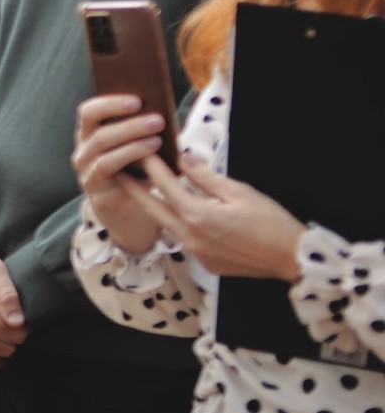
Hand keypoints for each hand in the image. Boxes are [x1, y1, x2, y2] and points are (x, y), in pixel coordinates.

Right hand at [71, 94, 168, 253]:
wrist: (128, 212)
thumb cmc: (135, 172)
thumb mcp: (133, 146)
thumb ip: (137, 130)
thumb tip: (159, 109)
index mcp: (88, 134)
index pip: (88, 111)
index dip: (110, 103)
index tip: (137, 99)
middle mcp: (82, 153)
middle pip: (99, 133)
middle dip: (129, 125)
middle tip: (157, 119)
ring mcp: (87, 175)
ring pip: (105, 156)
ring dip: (134, 146)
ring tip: (158, 140)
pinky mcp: (98, 196)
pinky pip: (113, 179)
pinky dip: (133, 168)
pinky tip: (155, 164)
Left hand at [122, 157, 304, 281]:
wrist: (294, 260)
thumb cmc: (273, 224)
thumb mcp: (241, 193)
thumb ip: (206, 177)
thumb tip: (184, 158)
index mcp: (199, 216)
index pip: (165, 185)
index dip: (150, 165)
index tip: (139, 150)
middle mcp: (191, 236)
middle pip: (152, 208)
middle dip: (134, 189)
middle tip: (118, 171)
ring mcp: (196, 252)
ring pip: (166, 225)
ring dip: (155, 206)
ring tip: (143, 188)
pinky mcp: (205, 262)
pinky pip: (183, 239)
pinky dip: (178, 223)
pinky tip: (178, 212)